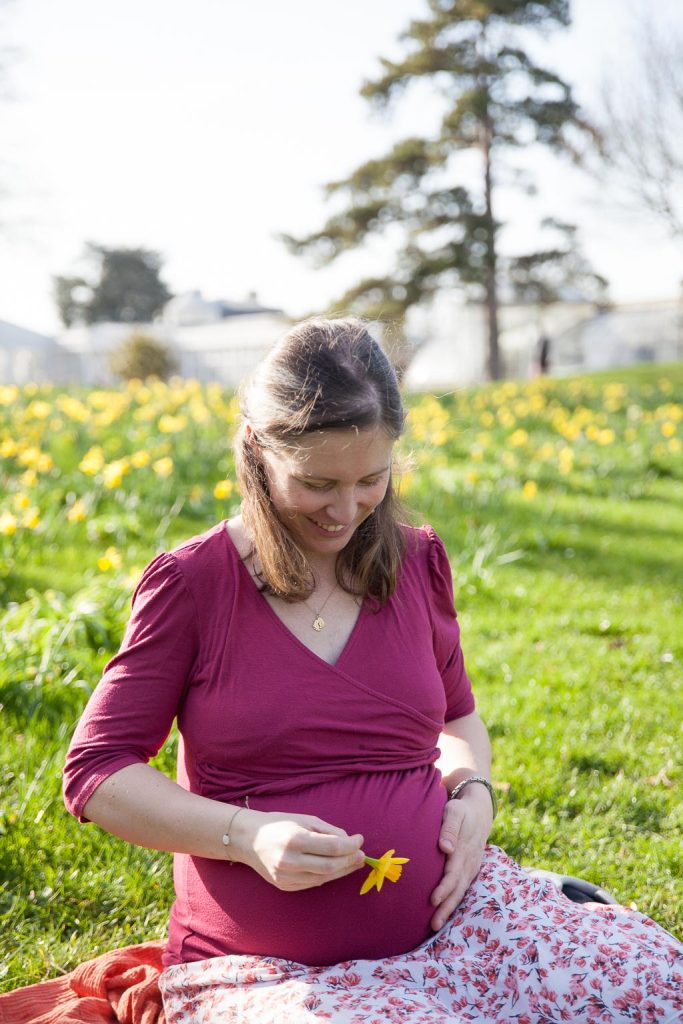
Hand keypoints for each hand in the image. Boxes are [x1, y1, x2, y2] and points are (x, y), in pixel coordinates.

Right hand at [231, 809, 365, 891]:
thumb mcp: (303, 819)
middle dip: (350, 860)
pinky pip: (313, 883)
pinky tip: (336, 868)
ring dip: (342, 870)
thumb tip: (349, 840)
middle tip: (361, 854)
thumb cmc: (278, 824)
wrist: (248, 839)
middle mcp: (290, 861)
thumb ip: (327, 830)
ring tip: (353, 862)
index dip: (350, 845)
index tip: (359, 839)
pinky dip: (327, 876)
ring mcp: (286, 877)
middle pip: (330, 866)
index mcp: (295, 840)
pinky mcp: (284, 886)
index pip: (332, 847)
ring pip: (323, 878)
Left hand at [430, 786, 492, 929]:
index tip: (433, 900)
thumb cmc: (461, 810)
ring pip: (460, 892)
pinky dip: (454, 902)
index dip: (444, 888)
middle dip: (446, 907)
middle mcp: (469, 863)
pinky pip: (462, 889)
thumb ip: (450, 827)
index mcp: (464, 850)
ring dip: (449, 909)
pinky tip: (444, 913)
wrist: (479, 811)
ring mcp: (471, 868)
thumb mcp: (455, 811)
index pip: (453, 873)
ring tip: (435, 926)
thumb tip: (446, 848)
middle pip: (457, 889)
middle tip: (433, 925)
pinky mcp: (469, 870)